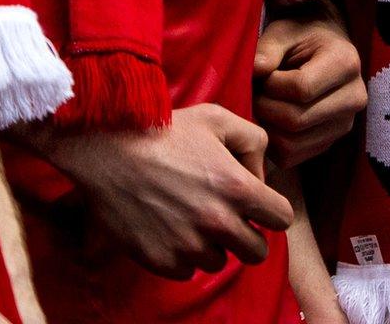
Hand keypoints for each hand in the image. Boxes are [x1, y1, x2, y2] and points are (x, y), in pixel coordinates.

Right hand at [52, 104, 293, 279]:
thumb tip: (260, 177)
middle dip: (247, 236)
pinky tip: (170, 229)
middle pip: (256, 252)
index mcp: (237, 188)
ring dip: (211, 245)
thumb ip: (253, 142)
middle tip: (227, 219)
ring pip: (219, 262)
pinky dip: (182, 256)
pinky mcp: (159, 260)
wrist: (106, 148)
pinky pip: (186, 271)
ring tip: (191, 219)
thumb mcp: (218, 118)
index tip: (256, 206)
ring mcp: (187, 244)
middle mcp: (217, 221)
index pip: (282, 219)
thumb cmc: (164, 129)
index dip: (271, 211)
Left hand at [254, 8, 366, 167]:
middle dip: (265, 108)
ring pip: (293, 143)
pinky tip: (270, 121)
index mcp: (346, 64)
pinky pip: (292, 157)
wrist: (323, 47)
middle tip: (255, 93)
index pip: (301, 88)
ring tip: (262, 106)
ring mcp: (345, 124)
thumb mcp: (284, 31)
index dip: (271, 85)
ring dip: (266, 128)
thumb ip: (268, 48)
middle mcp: (354, 98)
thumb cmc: (301, 36)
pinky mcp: (331, 142)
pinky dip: (272, 143)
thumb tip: (255, 70)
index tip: (262, 73)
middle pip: (297, 120)